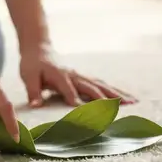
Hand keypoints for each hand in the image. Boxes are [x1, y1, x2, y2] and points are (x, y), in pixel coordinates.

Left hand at [20, 43, 136, 107]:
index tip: (85, 112)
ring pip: (102, 85)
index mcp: (59, 75)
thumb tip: (35, 105)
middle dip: (107, 98)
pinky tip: (127, 98)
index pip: (68, 89)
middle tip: (123, 107)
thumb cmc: (32, 65)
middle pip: (92, 87)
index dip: (75, 99)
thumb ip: (33, 91)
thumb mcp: (27, 77)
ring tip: (134, 102)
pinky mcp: (84, 77)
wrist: (39, 48)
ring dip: (118, 93)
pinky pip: (102, 84)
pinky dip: (115, 91)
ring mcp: (81, 75)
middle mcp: (74, 75)